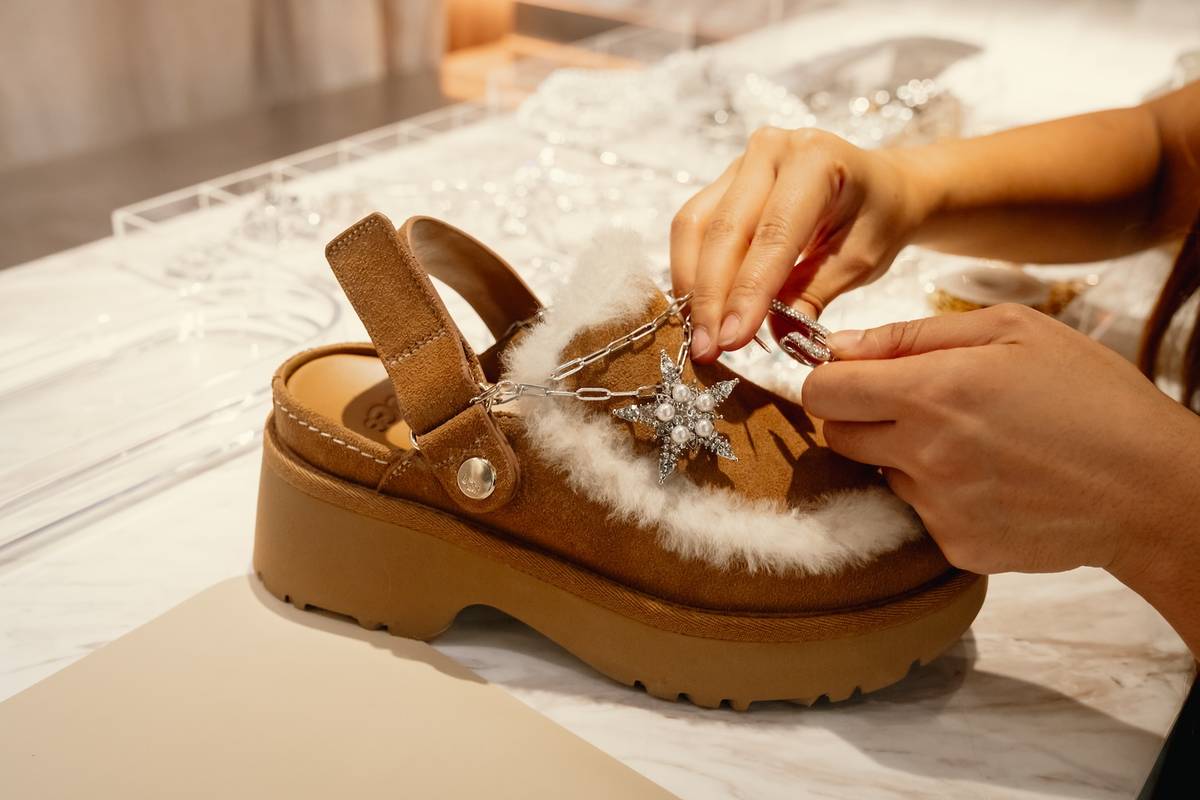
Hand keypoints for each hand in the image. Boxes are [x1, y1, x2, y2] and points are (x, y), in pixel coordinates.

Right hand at [670, 127, 932, 361]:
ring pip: (696, 226)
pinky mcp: (722, 181)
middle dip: (711, 296)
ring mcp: (741, 162)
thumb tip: (775, 337)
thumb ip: (814, 295)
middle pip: (724, 229)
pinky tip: (699, 310)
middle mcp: (771, 149)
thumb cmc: (877, 220)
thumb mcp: (859, 262)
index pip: (773, 235)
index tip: (732, 340)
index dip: (748, 291)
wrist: (879, 187)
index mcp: (816, 160)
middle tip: (707, 349)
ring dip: (693, 287)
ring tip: (700, 336)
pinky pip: (694, 226)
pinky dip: (692, 272)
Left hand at [801, 304, 1199, 579]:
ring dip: (906, 457)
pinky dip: (942, 497)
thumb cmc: (1089, 395)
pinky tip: (992, 481)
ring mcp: (937, 507)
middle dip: (858, 417)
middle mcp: (923, 454)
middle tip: (915, 406)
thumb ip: (912, 335)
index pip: (822, 391)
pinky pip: (919, 513)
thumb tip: (839, 344)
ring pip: (881, 474)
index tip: (851, 376)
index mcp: (931, 392)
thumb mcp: (1012, 331)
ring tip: (975, 444)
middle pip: (836, 436)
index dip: (829, 379)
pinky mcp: (956, 546)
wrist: (1150, 487)